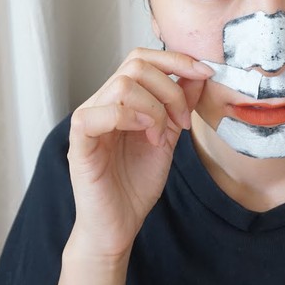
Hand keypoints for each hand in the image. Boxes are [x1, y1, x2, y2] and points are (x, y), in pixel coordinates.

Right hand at [67, 49, 212, 259]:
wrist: (118, 226)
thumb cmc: (136, 185)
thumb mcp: (167, 138)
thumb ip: (179, 106)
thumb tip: (198, 74)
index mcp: (121, 100)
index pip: (143, 58)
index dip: (176, 59)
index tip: (205, 73)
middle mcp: (102, 103)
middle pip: (135, 64)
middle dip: (171, 87)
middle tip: (182, 120)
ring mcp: (88, 121)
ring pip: (122, 85)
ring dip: (154, 107)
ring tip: (160, 135)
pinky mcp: (79, 144)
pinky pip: (96, 114)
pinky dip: (128, 118)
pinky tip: (145, 136)